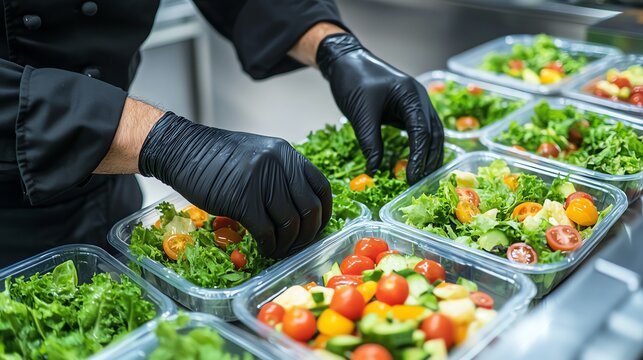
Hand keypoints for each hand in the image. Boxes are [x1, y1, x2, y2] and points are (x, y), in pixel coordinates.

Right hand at [138, 113, 331, 257]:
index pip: (321, 186)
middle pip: (309, 209)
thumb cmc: (217, 156)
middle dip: (307, 234)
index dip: (324, 212)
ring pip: (289, 223)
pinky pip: (266, 232)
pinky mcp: (242, 200)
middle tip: (298, 245)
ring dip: (287, 244)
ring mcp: (261, 181)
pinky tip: (265, 249)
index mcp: (286, 153)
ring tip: (279, 249)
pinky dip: (270, 246)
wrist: (182, 150)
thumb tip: (300, 206)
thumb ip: (280, 174)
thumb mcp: (258, 155)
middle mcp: (278, 165)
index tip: (318, 226)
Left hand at [317, 33, 443, 183]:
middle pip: (434, 133)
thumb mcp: (361, 114)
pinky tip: (415, 160)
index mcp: (411, 95)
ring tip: (420, 175)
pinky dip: (419, 146)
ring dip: (428, 154)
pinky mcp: (407, 108)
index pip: (422, 132)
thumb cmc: (353, 80)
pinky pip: (419, 129)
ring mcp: (415, 102)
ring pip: (430, 132)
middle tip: (419, 181)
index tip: (411, 177)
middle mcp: (419, 98)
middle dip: (428, 158)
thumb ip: (370, 142)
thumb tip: (375, 170)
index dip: (418, 157)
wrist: (345, 60)